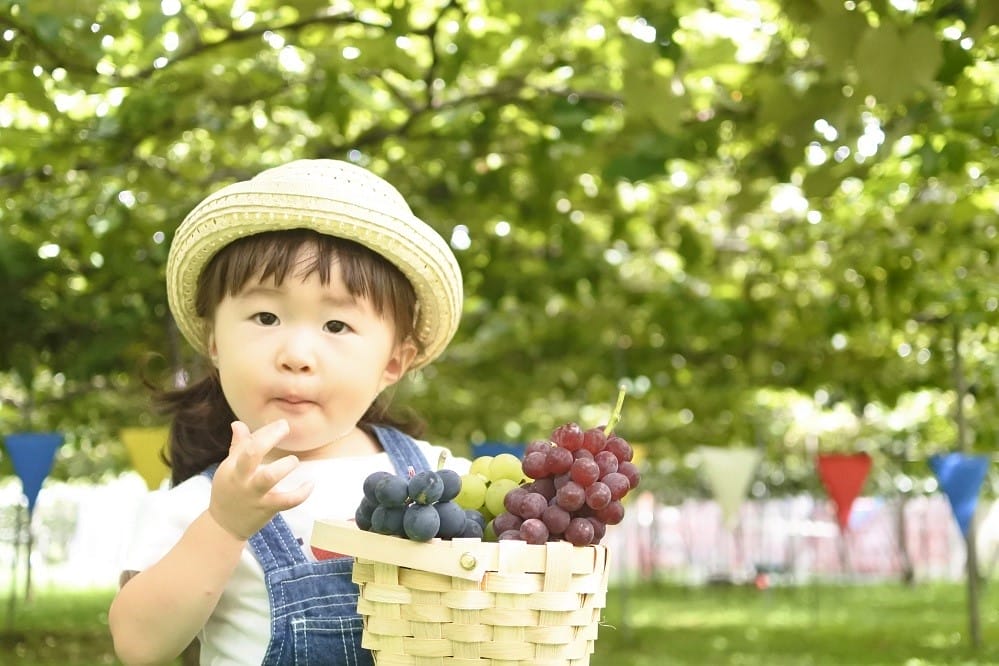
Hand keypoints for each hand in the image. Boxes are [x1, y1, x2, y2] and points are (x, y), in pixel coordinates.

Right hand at [207, 419, 313, 539]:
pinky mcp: (267, 508)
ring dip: (285, 465)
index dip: (265, 431)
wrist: (224, 525)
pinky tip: (310, 484)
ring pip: (269, 477)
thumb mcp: (229, 468)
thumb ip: (237, 446)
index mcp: (233, 466)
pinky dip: (301, 493)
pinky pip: (287, 501)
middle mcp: (242, 478)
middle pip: (252, 454)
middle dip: (269, 437)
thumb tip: (238, 423)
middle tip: (285, 427)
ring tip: (294, 460)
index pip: (248, 442)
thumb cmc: (229, 491)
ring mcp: (255, 494)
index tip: (280, 425)